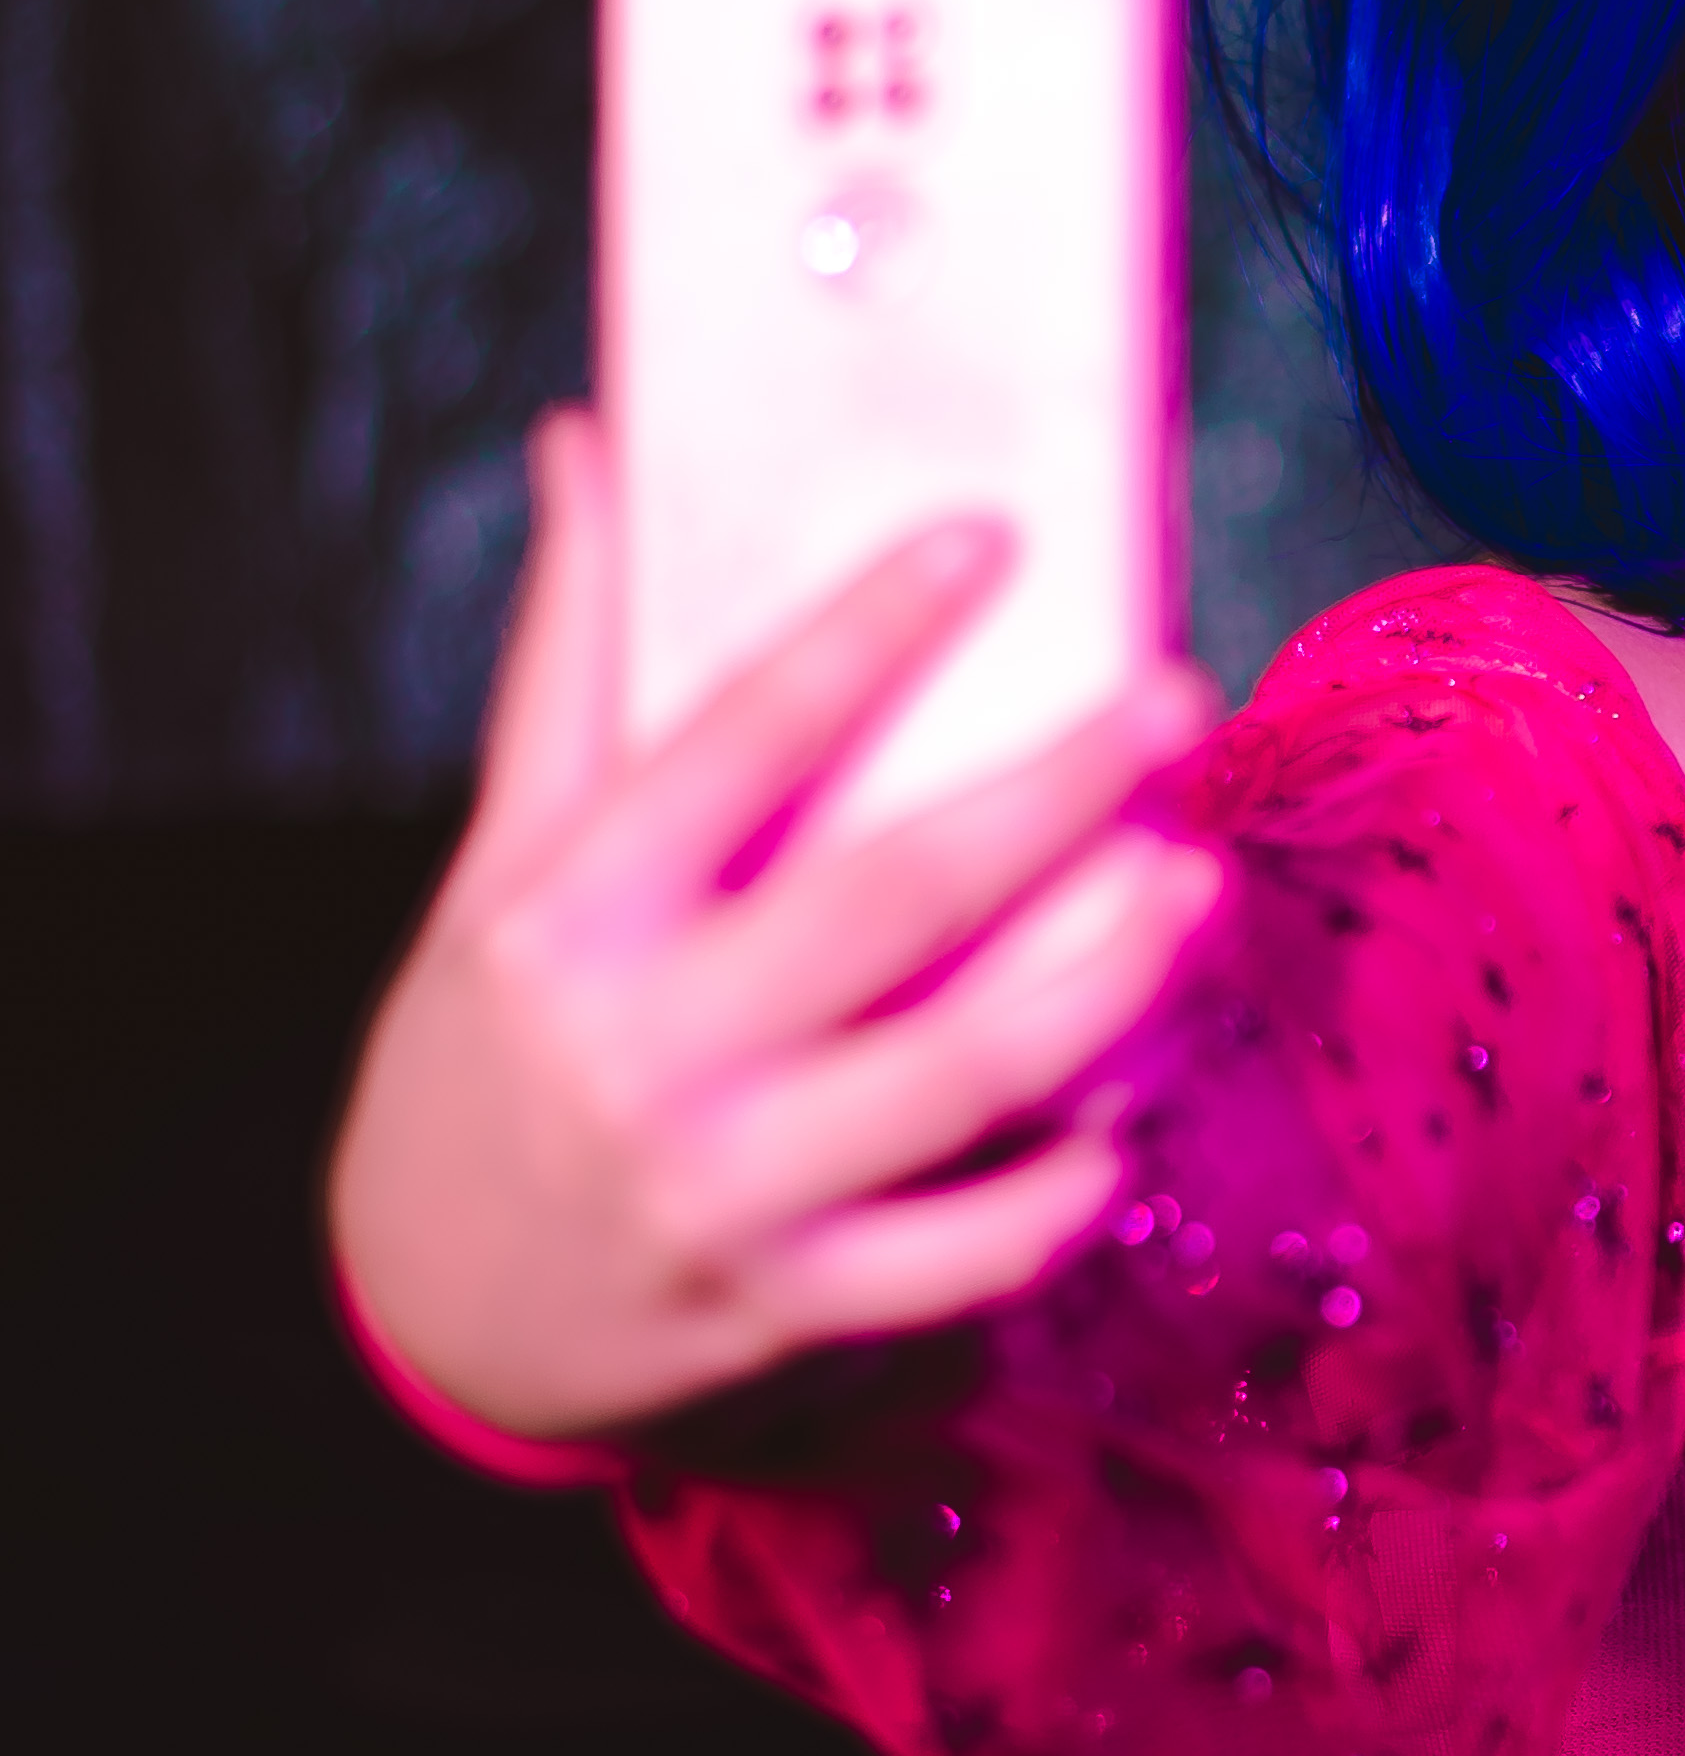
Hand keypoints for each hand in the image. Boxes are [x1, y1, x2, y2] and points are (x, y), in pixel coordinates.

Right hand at [327, 408, 1222, 1440]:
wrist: (417, 1308)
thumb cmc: (486, 1051)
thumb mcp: (499, 861)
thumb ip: (567, 663)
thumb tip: (590, 447)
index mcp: (572, 913)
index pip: (740, 737)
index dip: (872, 628)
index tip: (991, 536)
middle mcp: (647, 1047)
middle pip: (893, 897)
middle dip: (1056, 791)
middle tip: (1173, 698)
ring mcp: (724, 1188)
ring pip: (961, 1075)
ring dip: (1104, 979)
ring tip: (1195, 885)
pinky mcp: (789, 1306)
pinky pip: (964, 1252)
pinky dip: (1060, 1188)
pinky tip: (1124, 1114)